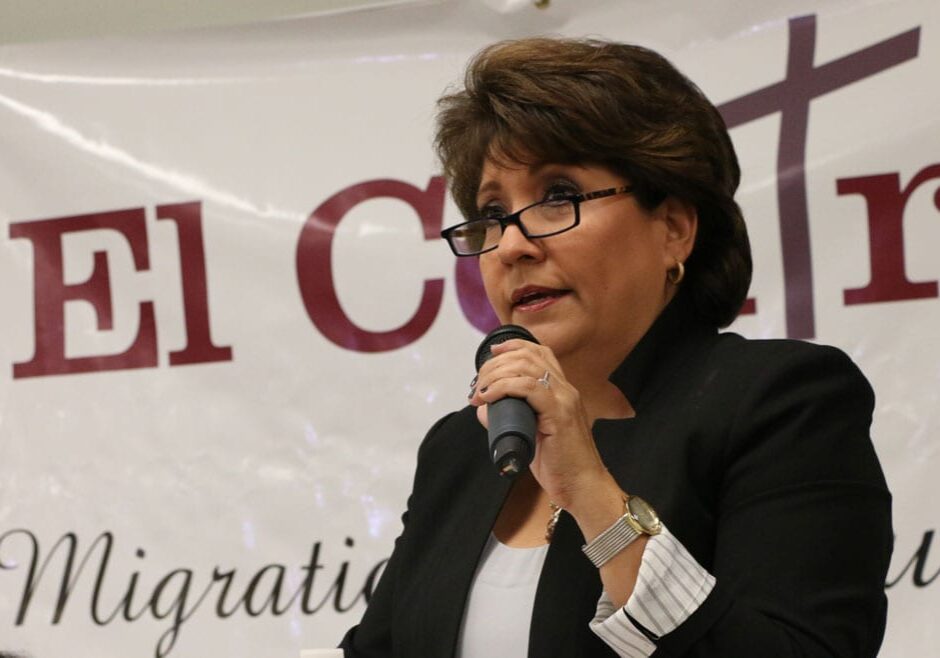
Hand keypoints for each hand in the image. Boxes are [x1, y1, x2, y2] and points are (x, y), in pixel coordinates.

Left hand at [469, 339, 608, 508]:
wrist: (582, 487)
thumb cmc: (559, 465)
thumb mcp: (531, 435)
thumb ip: (511, 418)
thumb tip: (483, 409)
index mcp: (562, 390)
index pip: (540, 352)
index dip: (513, 346)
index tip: (492, 354)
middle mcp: (566, 389)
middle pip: (527, 356)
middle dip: (495, 365)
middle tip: (477, 385)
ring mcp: (564, 399)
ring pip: (525, 367)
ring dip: (494, 375)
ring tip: (479, 393)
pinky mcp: (559, 414)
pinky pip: (528, 387)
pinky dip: (503, 387)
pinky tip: (489, 397)